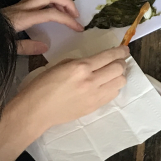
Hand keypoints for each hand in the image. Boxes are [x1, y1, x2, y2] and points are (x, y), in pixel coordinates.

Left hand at [2, 0, 83, 55]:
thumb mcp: (7, 48)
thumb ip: (26, 47)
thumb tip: (45, 46)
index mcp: (22, 18)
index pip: (51, 13)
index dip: (67, 20)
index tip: (78, 28)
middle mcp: (21, 8)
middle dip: (66, 2)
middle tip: (76, 15)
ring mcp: (18, 5)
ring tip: (65, 12)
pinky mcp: (15, 7)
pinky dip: (47, 1)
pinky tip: (49, 12)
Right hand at [12, 46, 130, 134]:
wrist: (37, 110)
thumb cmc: (43, 85)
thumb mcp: (61, 65)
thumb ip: (80, 62)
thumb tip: (96, 61)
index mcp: (80, 67)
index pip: (108, 56)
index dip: (120, 51)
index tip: (124, 49)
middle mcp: (91, 81)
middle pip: (118, 68)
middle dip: (121, 62)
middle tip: (119, 61)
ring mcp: (94, 95)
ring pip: (120, 82)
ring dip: (119, 75)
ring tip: (113, 74)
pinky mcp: (94, 107)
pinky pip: (113, 94)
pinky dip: (113, 87)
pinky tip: (107, 85)